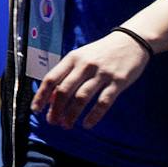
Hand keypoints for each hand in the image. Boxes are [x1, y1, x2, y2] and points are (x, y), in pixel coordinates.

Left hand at [32, 32, 153, 129]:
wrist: (131, 41)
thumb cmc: (101, 52)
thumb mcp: (81, 57)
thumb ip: (67, 74)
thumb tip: (51, 97)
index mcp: (72, 58)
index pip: (51, 78)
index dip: (41, 95)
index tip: (36, 109)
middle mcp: (85, 65)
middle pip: (64, 90)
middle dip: (56, 109)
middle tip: (52, 122)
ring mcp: (102, 73)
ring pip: (81, 98)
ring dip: (71, 114)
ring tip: (66, 125)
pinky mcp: (118, 81)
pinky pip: (103, 102)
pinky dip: (93, 115)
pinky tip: (87, 124)